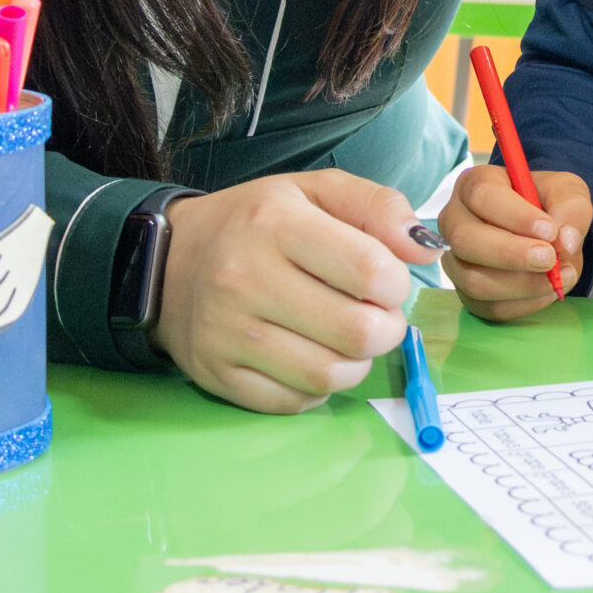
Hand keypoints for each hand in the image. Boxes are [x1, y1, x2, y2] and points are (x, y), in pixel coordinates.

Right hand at [148, 170, 438, 413]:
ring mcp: (227, 333)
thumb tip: (426, 250)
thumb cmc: (256, 223)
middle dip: (386, 330)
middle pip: (357, 332)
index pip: (370, 270)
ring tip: (348, 339)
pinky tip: (312, 356)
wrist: (165, 262)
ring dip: (356, 363)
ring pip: (329, 375)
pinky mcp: (217, 375)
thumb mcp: (315, 190)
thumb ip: (378, 207)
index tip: (388, 283)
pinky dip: (317, 388)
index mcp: (276, 223)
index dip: (398, 284)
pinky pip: (294, 402)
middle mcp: (245, 278)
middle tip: (378, 318)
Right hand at [439, 164, 591, 320]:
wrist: (546, 234)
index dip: (515, 216)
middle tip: (550, 259)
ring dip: (523, 284)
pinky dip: (526, 303)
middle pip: (466, 241)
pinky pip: (490, 307)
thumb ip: (571, 209)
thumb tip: (565, 242)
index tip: (549, 230)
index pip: (482, 195)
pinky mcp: (468, 294)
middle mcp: (455, 221)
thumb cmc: (548, 204)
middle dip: (511, 254)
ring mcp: (457, 261)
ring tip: (559, 275)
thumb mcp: (568, 192)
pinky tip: (549, 289)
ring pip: (474, 281)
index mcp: (474, 185)